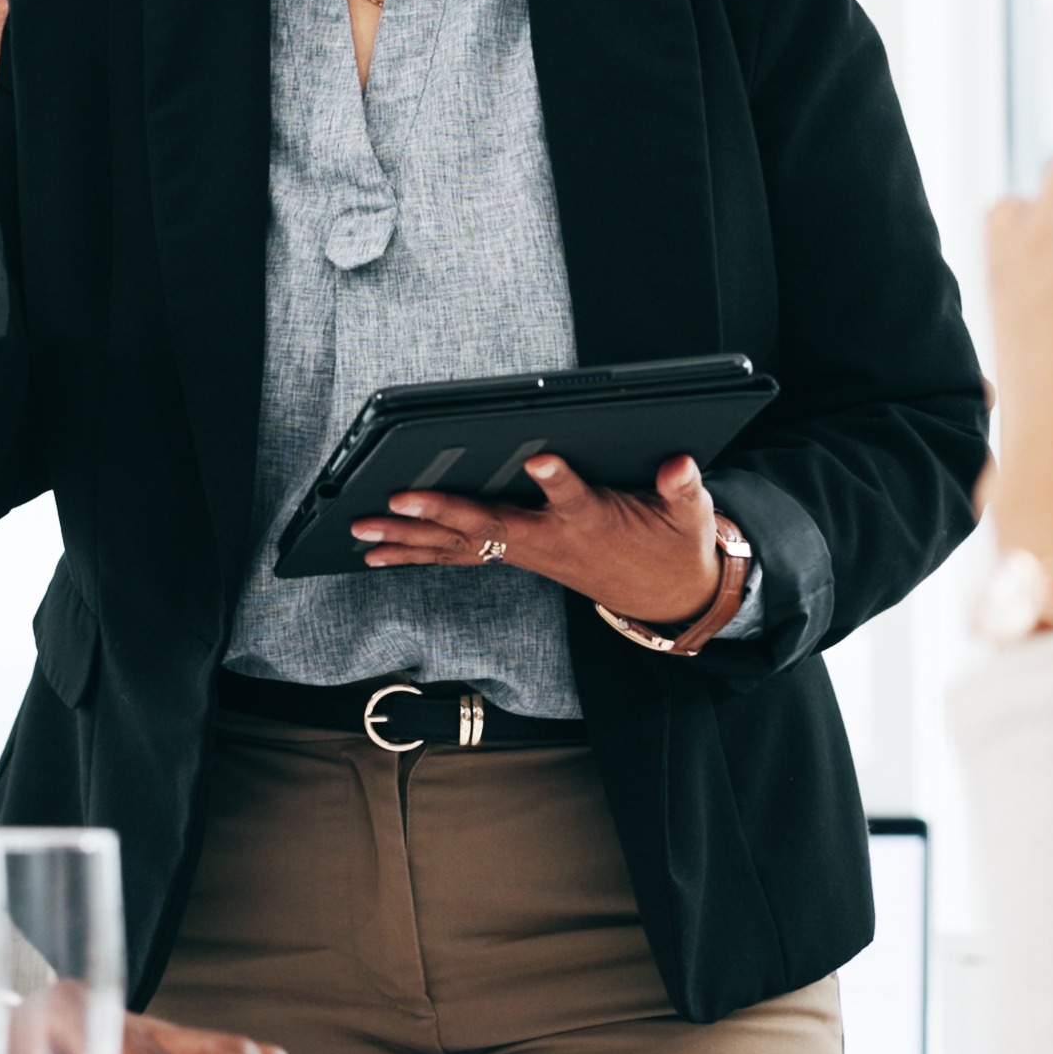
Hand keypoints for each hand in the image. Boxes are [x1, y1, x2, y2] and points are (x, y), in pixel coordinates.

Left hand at [350, 453, 726, 626]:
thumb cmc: (670, 544)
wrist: (664, 594)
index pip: (574, 497)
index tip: (539, 459)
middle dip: (439, 514)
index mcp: (591, 521)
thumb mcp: (689, 514)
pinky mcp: (514, 557)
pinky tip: (379, 554)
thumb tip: (681, 465)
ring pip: (460, 546)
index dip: (557, 479)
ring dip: (409, 540)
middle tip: (394, 504)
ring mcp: (526, 553)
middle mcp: (547, 541)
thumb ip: (683, 487)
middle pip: (489, 527)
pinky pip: (456, 557)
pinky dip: (416, 554)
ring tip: (363, 534)